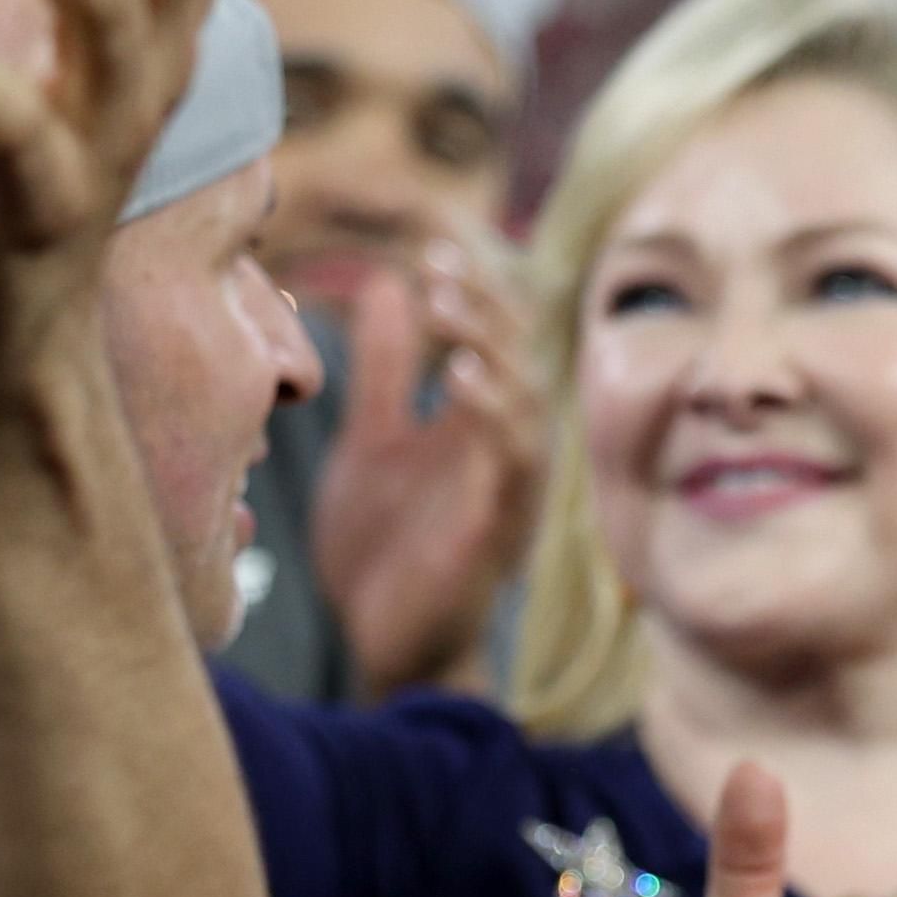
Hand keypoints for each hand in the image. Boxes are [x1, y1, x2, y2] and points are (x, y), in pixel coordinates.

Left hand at [310, 223, 538, 698]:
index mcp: (475, 423)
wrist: (381, 647)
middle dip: (483, 305)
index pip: (490, 335)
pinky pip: (511, 462)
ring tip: (449, 308)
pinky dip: (493, 415)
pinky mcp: (498, 529)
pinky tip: (461, 380)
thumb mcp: (372, 443)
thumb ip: (387, 372)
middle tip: (440, 266)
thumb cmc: (384, 552)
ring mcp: (506, 489)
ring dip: (490, 348)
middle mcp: (502, 448)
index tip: (431, 248)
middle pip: (517, 355)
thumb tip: (390, 284)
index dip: (470, 289)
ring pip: (523, 400)